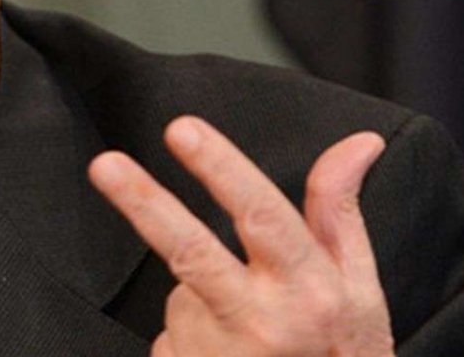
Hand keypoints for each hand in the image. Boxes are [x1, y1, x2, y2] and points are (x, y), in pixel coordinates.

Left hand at [88, 116, 394, 355]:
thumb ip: (341, 215)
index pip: (263, 217)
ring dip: (201, 302)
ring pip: (182, 295)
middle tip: (105, 164)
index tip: (183, 129)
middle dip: (144, 204)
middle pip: (192, 252)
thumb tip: (357, 142)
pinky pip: (174, 335)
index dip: (221, 170)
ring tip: (248, 340)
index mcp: (312, 292)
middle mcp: (264, 324)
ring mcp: (216, 354)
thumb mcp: (358, 293)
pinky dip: (192, 336)